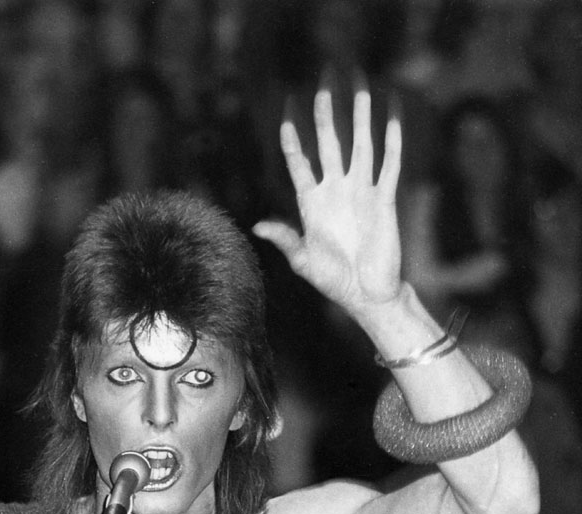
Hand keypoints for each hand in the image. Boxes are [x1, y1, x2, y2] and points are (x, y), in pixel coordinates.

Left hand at [254, 88, 402, 315]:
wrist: (368, 294)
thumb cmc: (334, 283)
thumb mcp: (304, 262)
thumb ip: (285, 240)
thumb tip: (258, 225)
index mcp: (312, 204)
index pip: (300, 163)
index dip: (293, 139)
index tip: (287, 113)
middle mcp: (336, 191)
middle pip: (330, 142)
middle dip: (326, 113)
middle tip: (325, 82)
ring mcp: (361, 191)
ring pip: (360, 144)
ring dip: (360, 116)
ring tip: (360, 85)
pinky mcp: (384, 198)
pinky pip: (389, 162)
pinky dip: (391, 138)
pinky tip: (391, 114)